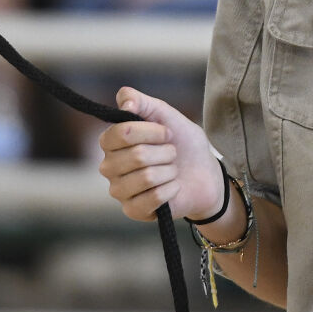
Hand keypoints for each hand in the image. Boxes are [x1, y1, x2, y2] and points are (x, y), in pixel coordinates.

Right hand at [97, 87, 224, 222]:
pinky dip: (172, 189)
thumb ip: (142, 102)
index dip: (151, 131)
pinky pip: (155, 197)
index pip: (122, 133)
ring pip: (147, 177)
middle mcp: (109, 166)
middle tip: (172, 154)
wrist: (204, 173)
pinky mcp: (133, 210)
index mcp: (111, 142)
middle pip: (137, 156)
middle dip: (165, 152)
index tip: (167, 132)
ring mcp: (119, 190)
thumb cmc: (182, 143)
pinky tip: (173, 187)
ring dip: (170, 170)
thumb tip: (124, 101)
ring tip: (172, 170)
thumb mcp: (166, 115)